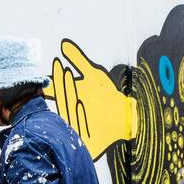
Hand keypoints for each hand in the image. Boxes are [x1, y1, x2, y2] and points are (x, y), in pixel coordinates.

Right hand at [44, 38, 137, 159]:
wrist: (125, 116)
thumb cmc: (108, 96)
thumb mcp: (93, 75)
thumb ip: (78, 61)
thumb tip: (64, 45)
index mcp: (71, 99)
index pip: (59, 90)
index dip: (58, 77)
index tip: (58, 63)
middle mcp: (73, 113)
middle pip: (65, 98)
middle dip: (63, 83)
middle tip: (61, 68)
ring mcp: (79, 125)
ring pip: (71, 110)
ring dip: (69, 94)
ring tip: (68, 77)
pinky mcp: (87, 138)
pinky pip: (81, 127)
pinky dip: (80, 115)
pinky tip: (78, 102)